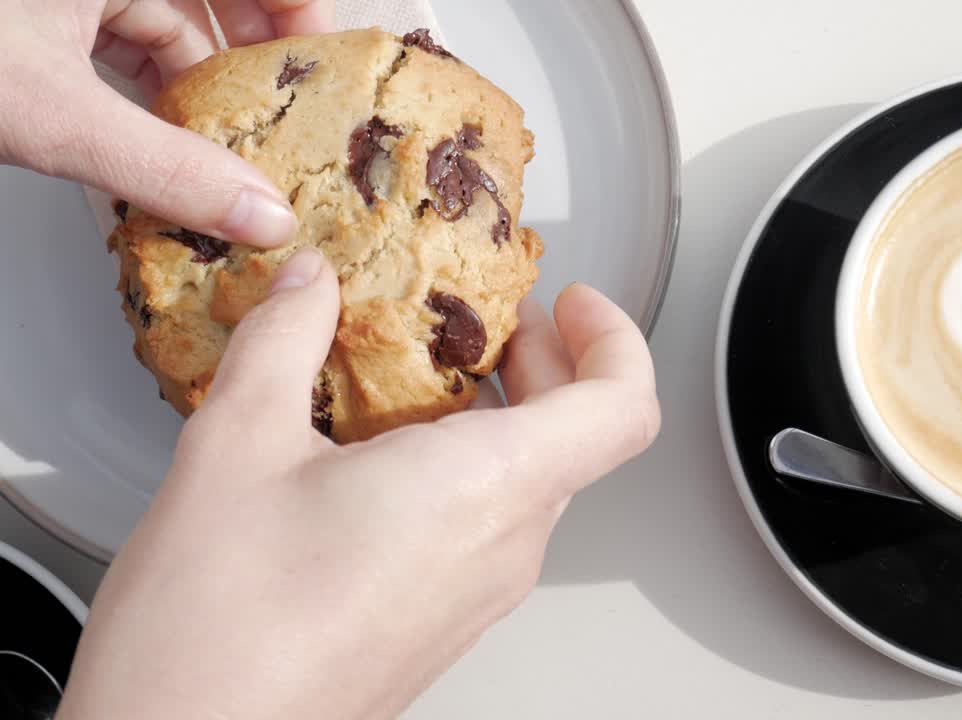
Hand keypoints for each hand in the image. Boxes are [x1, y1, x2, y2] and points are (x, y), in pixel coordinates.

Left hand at [0, 1, 334, 247]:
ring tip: (222, 146)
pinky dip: (147, 91)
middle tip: (281, 119)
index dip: (302, 15)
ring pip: (166, 25)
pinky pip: (119, 42)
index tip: (325, 72)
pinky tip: (156, 139)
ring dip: (196, 86)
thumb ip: (161, 166)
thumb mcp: (58, 114)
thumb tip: (260, 215)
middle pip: (214, 1)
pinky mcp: (41, 17)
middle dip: (252, 61)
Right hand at [55, 250, 661, 719]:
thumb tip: (308, 284)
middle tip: (492, 321)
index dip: (616, 341)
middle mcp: (503, 547)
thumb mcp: (237, 443)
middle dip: (546, 365)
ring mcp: (480, 594)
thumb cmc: (216, 629)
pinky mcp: (444, 621)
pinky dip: (467, 468)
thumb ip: (284, 340)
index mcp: (484, 489)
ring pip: (532, 483)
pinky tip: (385, 450)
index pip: (623, 409)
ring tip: (423, 377)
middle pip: (577, 439)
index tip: (573, 302)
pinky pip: (489, 526)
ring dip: (502, 416)